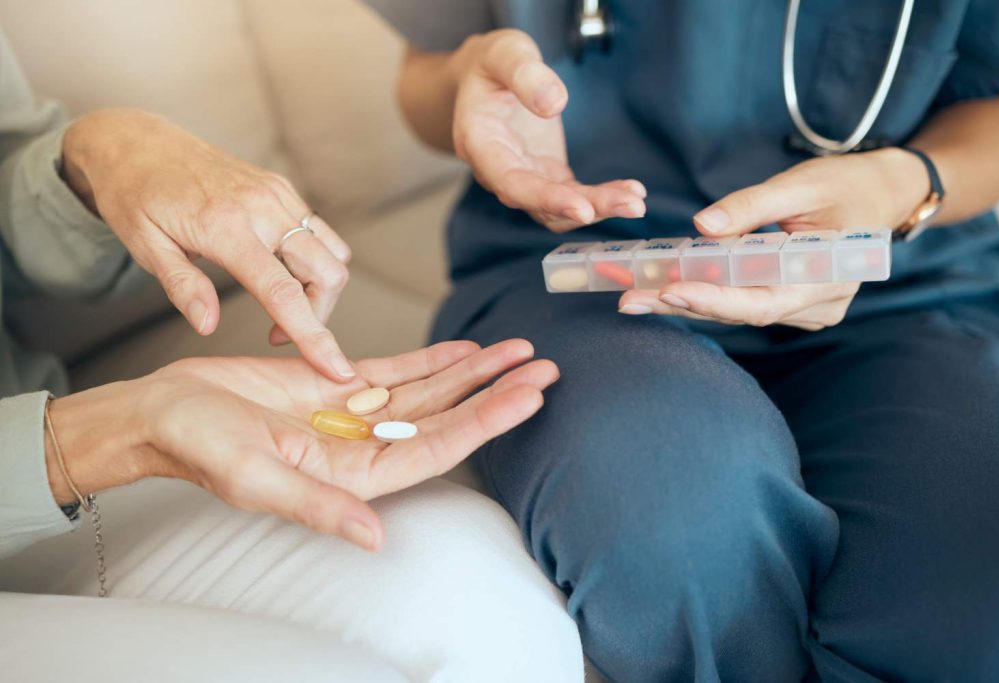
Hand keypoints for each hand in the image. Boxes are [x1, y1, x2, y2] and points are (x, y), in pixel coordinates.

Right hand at [47, 340, 557, 550]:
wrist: (163, 412)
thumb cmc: (198, 448)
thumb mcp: (255, 477)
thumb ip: (318, 507)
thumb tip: (375, 538)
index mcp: (352, 476)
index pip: (437, 447)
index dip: (486, 421)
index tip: (529, 396)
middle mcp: (362, 447)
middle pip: (446, 416)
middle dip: (496, 392)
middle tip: (545, 366)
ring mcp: (352, 416)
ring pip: (428, 391)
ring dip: (473, 371)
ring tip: (518, 350)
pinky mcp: (335, 387)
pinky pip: (395, 371)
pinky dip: (431, 358)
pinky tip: (465, 349)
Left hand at [61, 109, 355, 380]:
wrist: (137, 140)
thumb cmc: (134, 195)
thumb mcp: (144, 247)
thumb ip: (182, 287)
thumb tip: (208, 327)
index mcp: (226, 227)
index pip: (283, 292)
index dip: (314, 335)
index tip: (337, 368)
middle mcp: (262, 207)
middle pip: (327, 272)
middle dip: (319, 313)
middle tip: (279, 329)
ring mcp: (277, 193)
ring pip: (333, 252)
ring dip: (320, 286)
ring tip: (280, 299)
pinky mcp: (281, 187)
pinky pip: (319, 231)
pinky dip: (314, 259)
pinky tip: (278, 268)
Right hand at [449, 30, 646, 230]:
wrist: (488, 76)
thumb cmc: (493, 62)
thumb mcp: (504, 52)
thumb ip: (525, 74)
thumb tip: (554, 105)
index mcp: (479, 143)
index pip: (510, 182)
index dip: (545, 199)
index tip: (582, 209)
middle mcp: (498, 171)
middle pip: (539, 204)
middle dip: (586, 208)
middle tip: (632, 206)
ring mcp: (523, 176)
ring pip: (558, 209)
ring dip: (598, 208)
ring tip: (636, 202)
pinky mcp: (545, 175)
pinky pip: (572, 196)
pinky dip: (600, 198)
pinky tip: (630, 192)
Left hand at [619, 148, 929, 329]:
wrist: (882, 195)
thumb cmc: (846, 184)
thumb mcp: (800, 184)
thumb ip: (751, 206)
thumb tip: (702, 226)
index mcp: (826, 276)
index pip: (761, 301)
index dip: (712, 300)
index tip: (668, 290)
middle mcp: (818, 304)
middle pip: (740, 312)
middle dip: (682, 305)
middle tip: (628, 300)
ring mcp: (807, 310)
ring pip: (738, 311)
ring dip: (687, 301)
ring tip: (635, 293)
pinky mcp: (792, 305)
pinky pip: (744, 303)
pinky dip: (707, 293)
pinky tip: (666, 286)